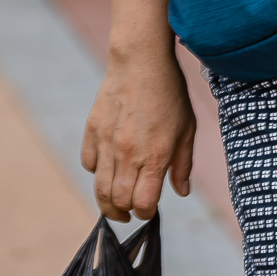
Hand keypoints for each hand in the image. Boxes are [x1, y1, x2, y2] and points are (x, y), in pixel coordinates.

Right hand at [81, 41, 196, 221]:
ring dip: (108, 202)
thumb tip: (181, 192)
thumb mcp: (188, 128)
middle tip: (132, 211)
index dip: (146, 213)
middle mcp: (128, 154)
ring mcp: (106, 143)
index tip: (149, 210)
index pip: (143, 204)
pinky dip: (96, 172)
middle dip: (126, 213)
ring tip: (116, 203)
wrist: (141, 62)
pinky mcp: (92, 132)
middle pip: (119, 202)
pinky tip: (108, 168)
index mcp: (155, 156)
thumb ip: (183, 164)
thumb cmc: (169, 94)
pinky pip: (88, 164)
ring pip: (100, 189)